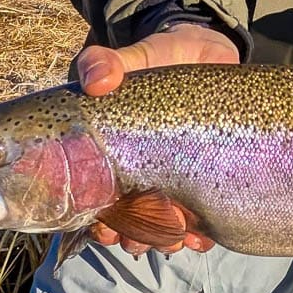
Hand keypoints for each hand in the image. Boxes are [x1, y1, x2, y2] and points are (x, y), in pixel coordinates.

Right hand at [75, 23, 239, 254]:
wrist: (205, 51)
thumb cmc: (156, 59)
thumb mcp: (130, 57)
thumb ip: (105, 63)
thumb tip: (97, 81)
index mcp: (103, 154)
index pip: (86, 200)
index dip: (90, 221)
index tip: (104, 225)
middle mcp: (132, 174)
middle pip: (120, 223)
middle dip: (128, 237)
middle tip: (140, 236)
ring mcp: (168, 180)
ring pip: (156, 229)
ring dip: (160, 240)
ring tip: (175, 234)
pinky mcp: (203, 180)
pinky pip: (197, 221)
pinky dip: (197, 235)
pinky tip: (201, 236)